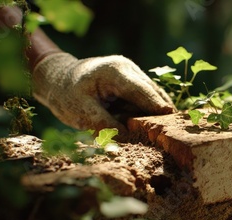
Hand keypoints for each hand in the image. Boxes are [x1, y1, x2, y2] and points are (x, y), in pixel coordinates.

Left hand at [32, 52, 175, 132]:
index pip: (142, 92)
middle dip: (160, 113)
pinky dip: (147, 113)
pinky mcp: (134, 83)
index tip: (172, 120)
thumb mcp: (80, 112)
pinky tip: (147, 127)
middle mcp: (128, 69)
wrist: (59, 80)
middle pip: (153, 94)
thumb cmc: (67, 95)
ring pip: (153, 97)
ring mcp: (133, 74)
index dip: (157, 107)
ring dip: (153, 115)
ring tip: (157, 133)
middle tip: (170, 134)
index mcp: (115, 72)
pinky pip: (147, 100)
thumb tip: (126, 137)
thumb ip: (103, 124)